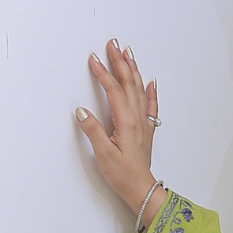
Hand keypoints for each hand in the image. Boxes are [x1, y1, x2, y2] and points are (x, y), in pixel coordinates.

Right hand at [75, 40, 160, 219]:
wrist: (141, 188)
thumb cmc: (123, 174)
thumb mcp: (103, 154)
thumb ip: (92, 131)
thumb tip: (81, 111)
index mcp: (126, 121)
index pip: (113, 90)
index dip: (103, 73)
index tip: (93, 59)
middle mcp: (137, 118)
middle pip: (128, 83)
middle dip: (120, 62)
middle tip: (113, 44)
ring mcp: (143, 122)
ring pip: (139, 89)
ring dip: (132, 70)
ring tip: (128, 54)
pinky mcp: (145, 129)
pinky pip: (150, 104)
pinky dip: (150, 91)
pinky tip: (150, 82)